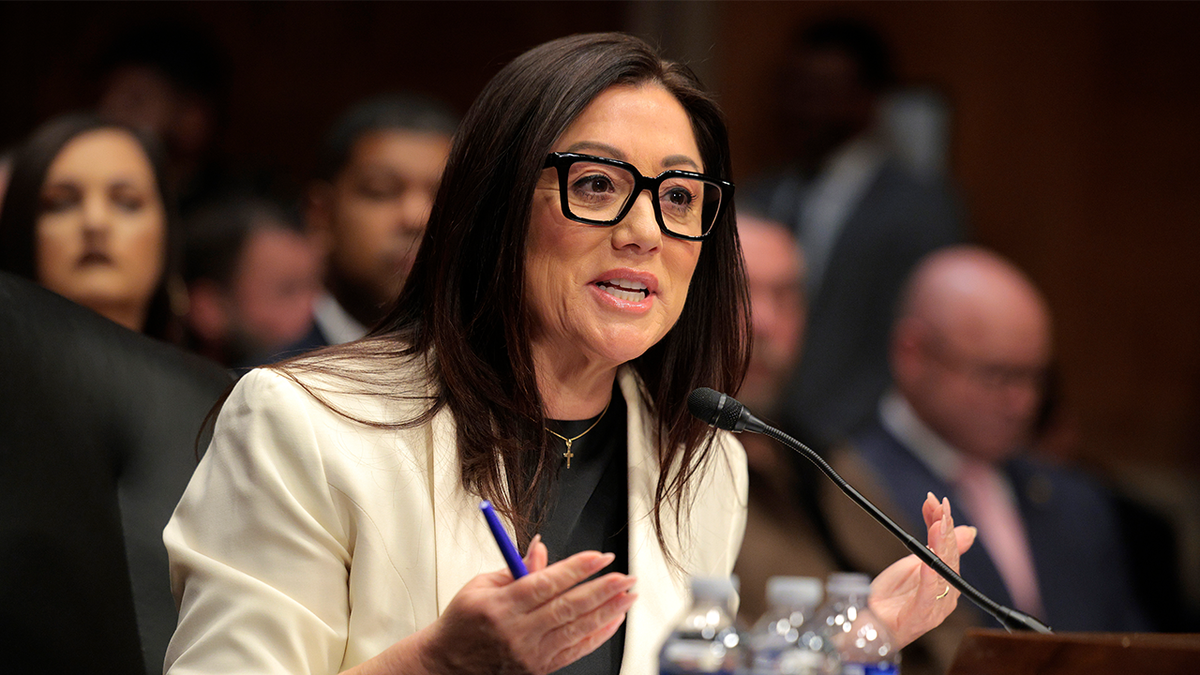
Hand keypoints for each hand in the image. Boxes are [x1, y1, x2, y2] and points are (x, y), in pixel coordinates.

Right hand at [418, 536, 636, 674]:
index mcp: (502, 605)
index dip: (577, 569)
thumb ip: (518, 569)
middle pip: (568, 607)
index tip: (599, 557)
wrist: (447, 664)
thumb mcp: (481, 585)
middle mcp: (518, 631)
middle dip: (601, 589)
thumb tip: (542, 548)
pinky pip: (575, 650)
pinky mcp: (539, 668)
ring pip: (576, 629)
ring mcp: (531, 653)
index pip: (546, 583)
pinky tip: (613, 619)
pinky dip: (597, 635)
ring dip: (608, 611)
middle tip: (624, 575)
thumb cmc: (464, 622)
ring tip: (628, 594)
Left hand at [868, 493, 976, 647]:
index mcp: (945, 579)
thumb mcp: (913, 563)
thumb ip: (936, 545)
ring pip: (942, 571)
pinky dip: (928, 577)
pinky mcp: (921, 616)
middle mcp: (946, 593)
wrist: (870, 623)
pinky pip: (927, 595)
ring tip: (937, 524)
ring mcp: (936, 606)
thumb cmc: (892, 597)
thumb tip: (969, 530)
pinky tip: (926, 561)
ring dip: (940, 545)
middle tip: (938, 506)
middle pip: (949, 555)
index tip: (938, 502)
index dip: (945, 522)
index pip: (950, 546)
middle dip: (944, 527)